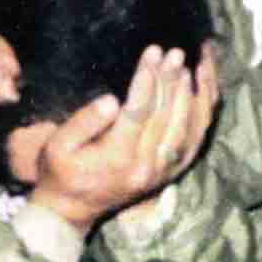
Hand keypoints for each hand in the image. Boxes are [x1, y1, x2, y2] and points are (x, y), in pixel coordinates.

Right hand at [29, 45, 220, 233]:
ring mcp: (164, 170)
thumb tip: (112, 101)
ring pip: (189, 127)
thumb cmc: (61, 171)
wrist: (73, 209)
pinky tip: (204, 84)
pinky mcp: (173, 170)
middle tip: (174, 51)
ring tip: (189, 62)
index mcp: (118, 158)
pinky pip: (197, 138)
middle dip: (171, 80)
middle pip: (167, 116)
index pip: (140, 112)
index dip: (148, 80)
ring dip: (191, 92)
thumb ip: (83, 123)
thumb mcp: (57, 147)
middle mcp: (147, 166)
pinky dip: (204, 109)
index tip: (152, 51)